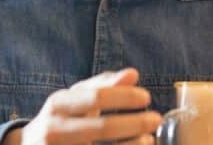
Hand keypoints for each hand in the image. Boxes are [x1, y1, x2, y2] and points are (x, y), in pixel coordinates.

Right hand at [6, 68, 161, 144]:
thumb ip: (103, 85)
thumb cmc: (59, 119)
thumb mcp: (74, 98)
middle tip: (156, 119)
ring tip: (149, 140)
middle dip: (134, 124)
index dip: (124, 97)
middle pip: (102, 128)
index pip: (95, 97)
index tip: (146, 97)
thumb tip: (132, 74)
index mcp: (59, 104)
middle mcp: (56, 128)